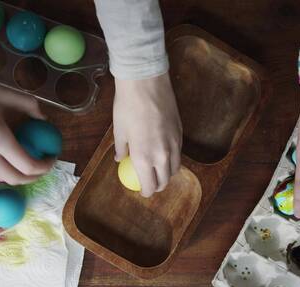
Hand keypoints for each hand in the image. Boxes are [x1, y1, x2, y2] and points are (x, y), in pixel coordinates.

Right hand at [0, 41, 51, 184]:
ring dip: (19, 175)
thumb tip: (43, 118)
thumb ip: (29, 106)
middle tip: (44, 162)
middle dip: (35, 177)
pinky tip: (10, 152)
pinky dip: (5, 168)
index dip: (46, 165)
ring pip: (1, 178)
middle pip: (16, 180)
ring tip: (30, 159)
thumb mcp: (5, 92)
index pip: (28, 166)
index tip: (53, 154)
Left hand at [113, 73, 182, 196]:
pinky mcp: (180, 132)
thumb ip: (122, 148)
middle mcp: (162, 155)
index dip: (146, 192)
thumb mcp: (119, 130)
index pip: (150, 185)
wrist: (146, 82)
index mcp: (144, 158)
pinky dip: (172, 159)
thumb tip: (120, 158)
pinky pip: (178, 153)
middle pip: (165, 180)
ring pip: (175, 168)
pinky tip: (164, 154)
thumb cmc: (127, 106)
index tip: (142, 191)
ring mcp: (174, 144)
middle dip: (158, 185)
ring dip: (167, 173)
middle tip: (150, 184)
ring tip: (159, 171)